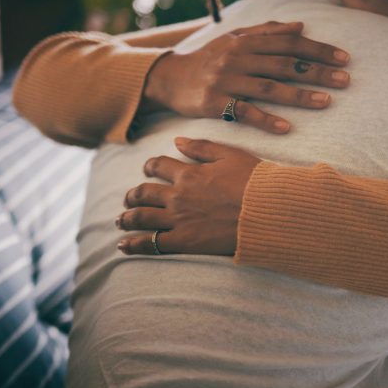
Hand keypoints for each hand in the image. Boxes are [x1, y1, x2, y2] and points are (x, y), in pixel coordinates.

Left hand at [115, 137, 261, 255]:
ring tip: (120, 221)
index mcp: (188, 173)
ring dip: (127, 218)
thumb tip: (177, 141)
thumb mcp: (231, 155)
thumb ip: (202, 148)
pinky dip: (134, 244)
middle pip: (144, 192)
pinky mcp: (184, 241)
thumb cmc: (255, 182)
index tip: (148, 169)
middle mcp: (178, 195)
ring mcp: (178, 219)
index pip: (158, 165)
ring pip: (141, 217)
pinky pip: (152, 243)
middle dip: (133, 195)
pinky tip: (123, 245)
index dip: (150, 166)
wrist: (267, 212)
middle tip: (129, 198)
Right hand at [143, 20, 350, 133]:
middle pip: (284, 64)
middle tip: (346, 80)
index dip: (318, 49)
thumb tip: (301, 26)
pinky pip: (244, 111)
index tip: (344, 58)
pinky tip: (288, 128)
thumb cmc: (209, 59)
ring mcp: (226, 80)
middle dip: (317, 71)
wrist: (169, 78)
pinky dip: (266, 120)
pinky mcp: (214, 102)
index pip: (289, 43)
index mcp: (246, 40)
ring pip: (268, 87)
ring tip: (326, 102)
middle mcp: (237, 57)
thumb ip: (267, 32)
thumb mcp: (235, 39)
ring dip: (300, 95)